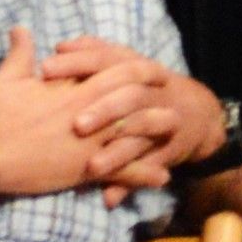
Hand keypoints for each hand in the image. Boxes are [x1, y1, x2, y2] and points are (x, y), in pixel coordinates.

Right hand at [0, 28, 173, 198]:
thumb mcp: (7, 80)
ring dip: (158, 131)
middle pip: (134, 99)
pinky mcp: (84, 170)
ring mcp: (90, 144)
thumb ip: (21, 53)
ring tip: (177, 128)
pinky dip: (144, 175)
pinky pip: (121, 173)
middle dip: (155, 93)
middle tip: (172, 90)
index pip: (117, 70)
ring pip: (135, 134)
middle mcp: (88, 114)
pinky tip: (163, 177)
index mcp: (73, 90)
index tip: (152, 67)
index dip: (139, 67)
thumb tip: (21, 29)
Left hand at [46, 43, 228, 180]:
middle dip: (105, 109)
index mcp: (137, 68)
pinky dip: (132, 180)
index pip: (108, 59)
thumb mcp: (123, 63)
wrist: (195, 112)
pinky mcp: (170, 149)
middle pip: (131, 97)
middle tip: (76, 124)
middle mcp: (154, 91)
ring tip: (92, 167)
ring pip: (143, 134)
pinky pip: (151, 165)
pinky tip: (109, 196)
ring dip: (119, 151)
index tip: (45, 69)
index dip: (78, 63)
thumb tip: (60, 44)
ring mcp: (165, 121)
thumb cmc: (145, 87)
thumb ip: (92, 52)